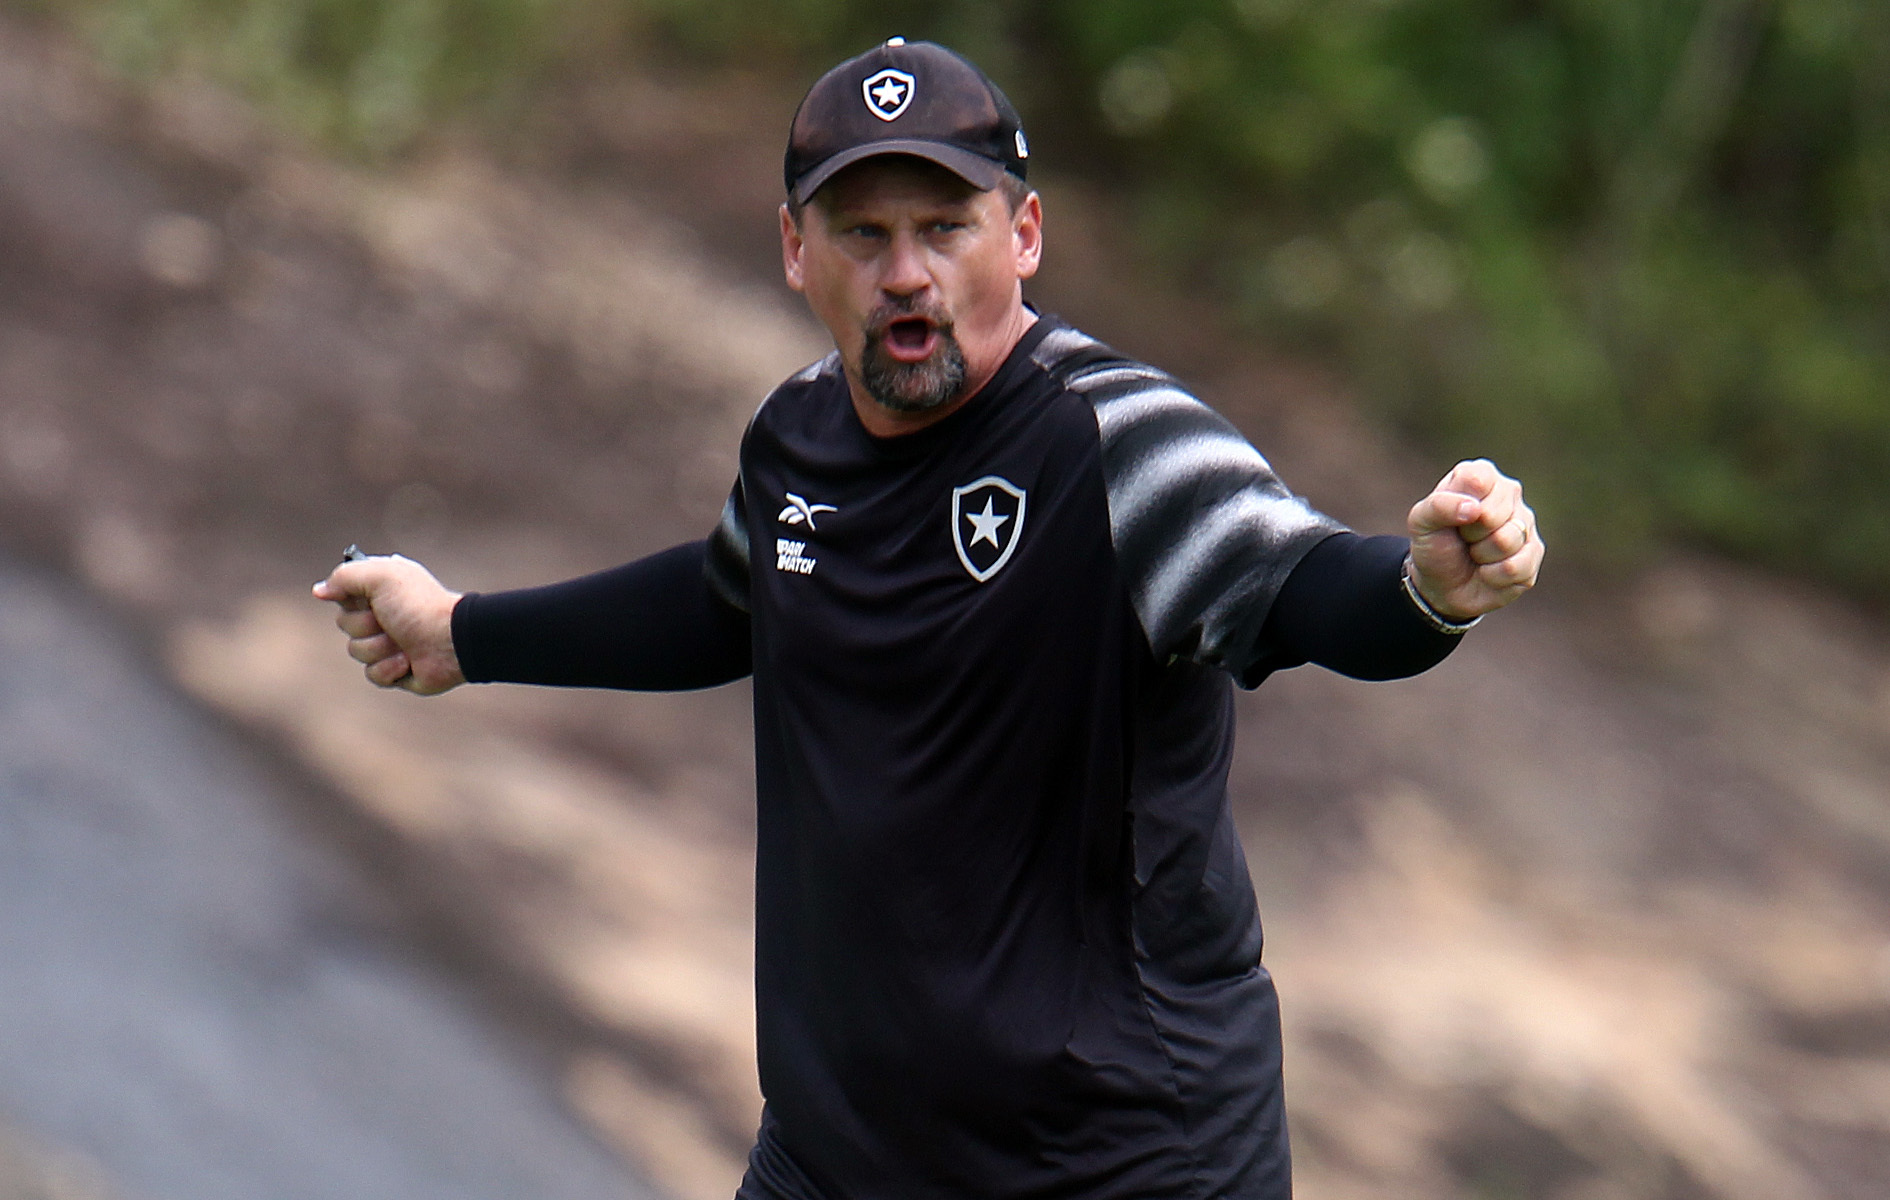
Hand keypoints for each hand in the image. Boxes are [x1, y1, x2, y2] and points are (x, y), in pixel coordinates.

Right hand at [312, 554, 465, 693]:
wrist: (450, 642)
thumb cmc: (418, 605)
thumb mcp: (380, 576)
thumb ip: (345, 577)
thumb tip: (319, 590)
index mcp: (381, 590)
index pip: (343, 595)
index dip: (351, 599)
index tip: (367, 599)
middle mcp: (383, 614)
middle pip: (344, 624)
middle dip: (366, 625)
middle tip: (390, 621)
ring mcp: (389, 643)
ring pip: (356, 651)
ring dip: (380, 647)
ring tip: (404, 643)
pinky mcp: (395, 669)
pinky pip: (373, 674)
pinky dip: (390, 668)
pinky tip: (408, 661)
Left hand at [1405, 458, 1542, 621]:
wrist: (1443, 586)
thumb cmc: (1434, 545)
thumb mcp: (1421, 522)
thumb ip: (1439, 505)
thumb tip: (1474, 509)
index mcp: (1481, 475)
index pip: (1477, 480)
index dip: (1459, 505)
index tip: (1451, 517)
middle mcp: (1509, 493)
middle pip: (1491, 514)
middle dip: (1470, 533)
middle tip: (1463, 538)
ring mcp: (1525, 522)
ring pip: (1505, 541)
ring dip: (1481, 555)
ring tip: (1476, 553)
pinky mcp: (1534, 553)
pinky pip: (1515, 566)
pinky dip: (1492, 575)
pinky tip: (1489, 570)